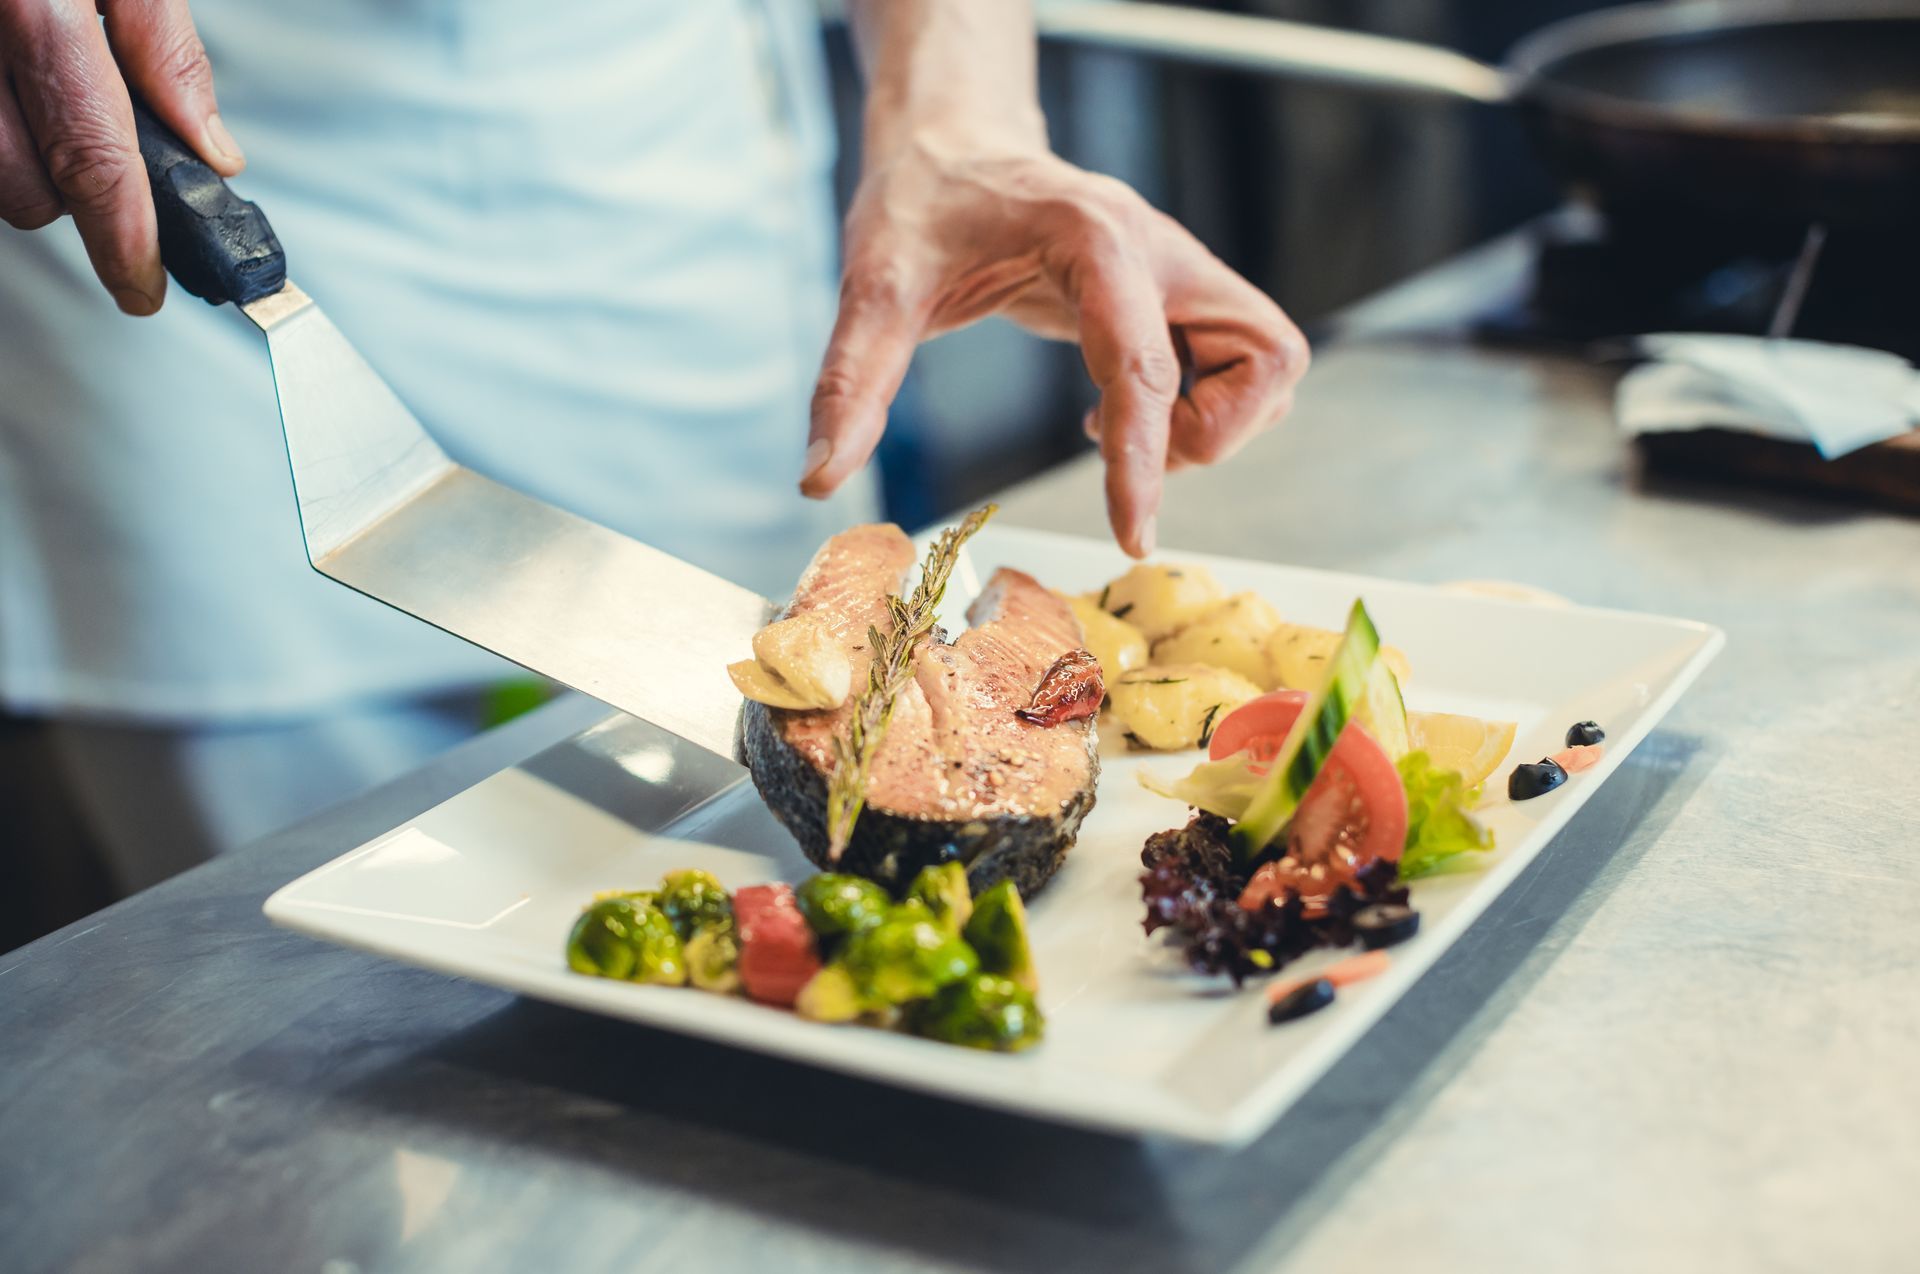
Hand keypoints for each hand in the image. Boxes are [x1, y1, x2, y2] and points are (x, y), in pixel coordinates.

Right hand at [0, 0, 241, 313]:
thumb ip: (161, 42)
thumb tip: (210, 151)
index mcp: (31, 0)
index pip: (90, 145)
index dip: (125, 234)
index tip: (145, 286)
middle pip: (21, 180)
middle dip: (70, 193)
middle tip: (109, 160)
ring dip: (21, 168)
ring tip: (45, 105)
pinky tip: (12, 100)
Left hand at [803, 137, 1307, 557]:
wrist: (954, 144)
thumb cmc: (921, 203)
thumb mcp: (873, 284)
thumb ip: (852, 382)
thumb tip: (820, 480)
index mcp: (1096, 240)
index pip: (1145, 367)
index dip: (1143, 460)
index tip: (1132, 537)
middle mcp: (1161, 252)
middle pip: (1264, 359)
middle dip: (1209, 435)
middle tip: (1127, 458)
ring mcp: (1181, 272)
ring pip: (1269, 363)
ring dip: (1216, 424)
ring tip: (1122, 433)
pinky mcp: (1180, 294)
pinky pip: (1242, 365)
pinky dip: (1200, 407)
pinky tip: (1117, 410)